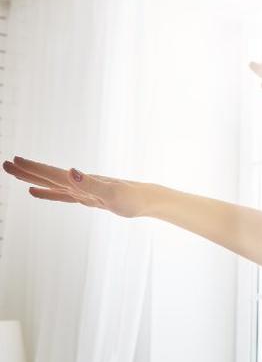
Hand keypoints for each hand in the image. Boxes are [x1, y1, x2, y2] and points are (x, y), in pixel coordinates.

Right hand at [2, 156, 152, 217]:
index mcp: (82, 181)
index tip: (13, 161)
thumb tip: (70, 171)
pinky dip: (48, 193)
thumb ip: (91, 184)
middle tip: (6, 164)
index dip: (33, 168)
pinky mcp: (88, 198)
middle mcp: (80, 183)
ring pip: (52, 184)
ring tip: (16, 175)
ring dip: (34, 179)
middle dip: (27, 171)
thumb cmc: (133, 197)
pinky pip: (63, 195)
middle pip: (48, 176)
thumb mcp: (111, 193)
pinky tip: (37, 191)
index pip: (53, 174)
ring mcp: (83, 191)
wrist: (148, 200)